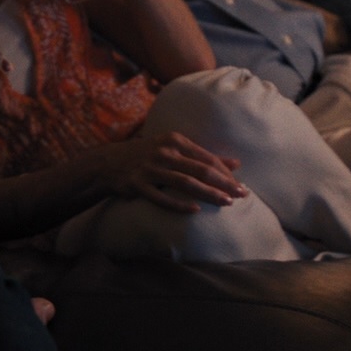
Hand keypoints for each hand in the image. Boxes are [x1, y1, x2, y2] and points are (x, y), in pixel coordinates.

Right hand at [93, 133, 248, 212]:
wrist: (108, 162)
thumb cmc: (148, 155)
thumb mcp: (174, 149)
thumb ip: (202, 156)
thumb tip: (235, 164)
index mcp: (174, 140)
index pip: (206, 157)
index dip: (225, 172)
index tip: (241, 185)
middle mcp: (164, 152)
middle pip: (200, 169)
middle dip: (223, 183)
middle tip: (241, 195)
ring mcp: (150, 168)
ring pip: (184, 183)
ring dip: (207, 194)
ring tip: (225, 203)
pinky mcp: (137, 184)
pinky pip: (161, 197)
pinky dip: (179, 204)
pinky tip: (195, 211)